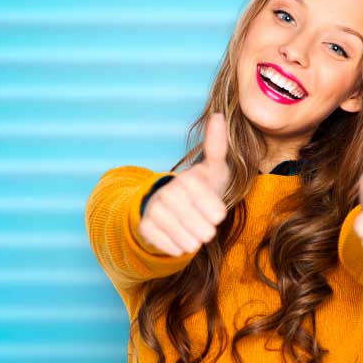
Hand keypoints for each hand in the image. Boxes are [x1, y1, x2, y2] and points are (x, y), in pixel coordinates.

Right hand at [138, 111, 230, 256]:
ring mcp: (154, 209)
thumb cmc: (201, 189)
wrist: (173, 208)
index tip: (216, 214)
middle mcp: (167, 192)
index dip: (216, 214)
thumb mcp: (214, 170)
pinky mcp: (145, 226)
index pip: (213, 210)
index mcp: (187, 179)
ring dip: (192, 241)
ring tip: (193, 235)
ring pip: (183, 238)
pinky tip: (179, 240)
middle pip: (199, 227)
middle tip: (205, 228)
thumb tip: (217, 116)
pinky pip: (166, 245)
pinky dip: (175, 247)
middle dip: (205, 230)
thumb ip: (217, 147)